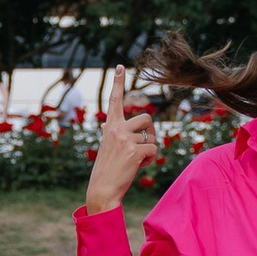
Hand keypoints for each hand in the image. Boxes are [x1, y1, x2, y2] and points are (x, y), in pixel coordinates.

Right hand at [84, 67, 161, 214]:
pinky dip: (150, 159)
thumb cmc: (107, 169)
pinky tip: (137, 166)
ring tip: (136, 159)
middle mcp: (115, 128)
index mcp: (110, 126)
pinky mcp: (134, 150)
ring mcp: (125, 138)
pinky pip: (153, 149)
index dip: (118, 82)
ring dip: (149, 147)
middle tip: (142, 147)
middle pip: (146, 118)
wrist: (102, 189)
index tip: (120, 66)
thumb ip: (111, 132)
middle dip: (150, 132)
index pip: (115, 100)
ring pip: (151, 135)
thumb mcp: (107, 145)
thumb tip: (107, 122)